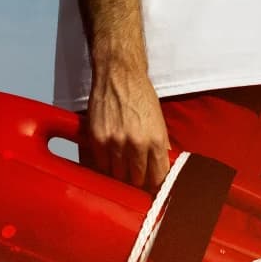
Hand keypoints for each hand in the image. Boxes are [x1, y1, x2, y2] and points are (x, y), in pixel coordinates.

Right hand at [86, 61, 170, 190]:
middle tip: (136, 178)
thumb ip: (160, 145)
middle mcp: (136, 144)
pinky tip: (109, 160)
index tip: (152, 186)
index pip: (158, 177)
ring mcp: (115, 143)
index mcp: (156, 141)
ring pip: (118, 175)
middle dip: (138, 180)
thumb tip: (163, 166)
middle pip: (137, 179)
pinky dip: (105, 165)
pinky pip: (101, 164)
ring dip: (120, 174)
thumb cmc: (140, 95)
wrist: (119, 75)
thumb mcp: (159, 121)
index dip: (155, 184)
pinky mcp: (97, 139)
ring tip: (122, 169)